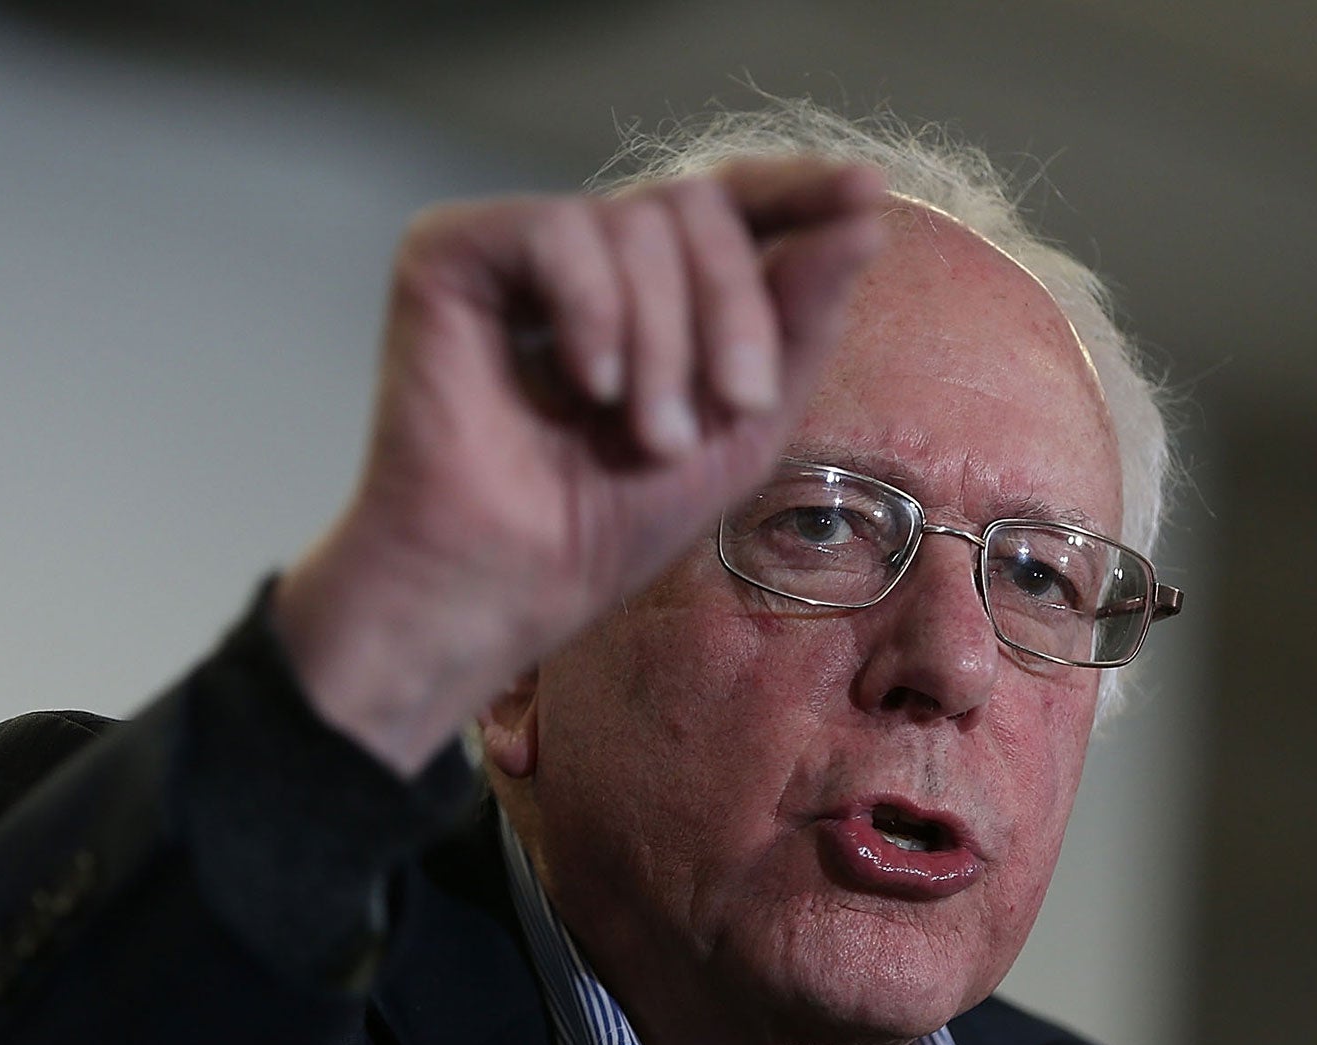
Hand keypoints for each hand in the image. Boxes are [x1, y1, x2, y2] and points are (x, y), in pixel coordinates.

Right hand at [273, 158, 886, 774]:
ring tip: (649, 435)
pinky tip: (588, 386)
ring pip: (638, 222)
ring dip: (667, 342)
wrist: (509, 583)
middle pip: (696, 205)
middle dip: (734, 310)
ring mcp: (515, 249)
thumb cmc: (611, 523)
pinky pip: (559, 231)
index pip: (730, 201)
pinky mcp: (448, 251)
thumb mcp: (744, 423)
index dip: (798, 188)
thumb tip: (865, 209)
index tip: (867, 190)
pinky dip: (594, 311)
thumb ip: (802, 316)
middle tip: (733, 408)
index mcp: (649, 288)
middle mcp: (583, 254)